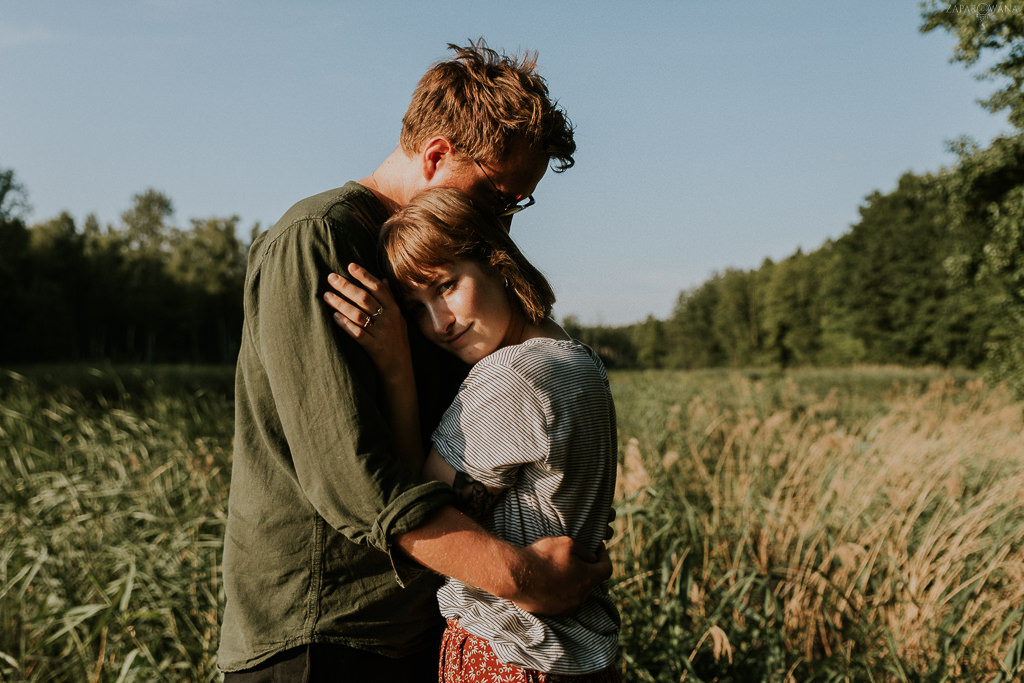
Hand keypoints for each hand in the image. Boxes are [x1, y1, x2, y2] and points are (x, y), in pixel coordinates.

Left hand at [323, 263, 408, 377]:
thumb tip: (383, 279)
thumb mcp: (399, 318)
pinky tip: (334, 316)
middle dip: (347, 286)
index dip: (364, 276)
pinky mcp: (374, 347)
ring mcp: (382, 333)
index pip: (378, 288)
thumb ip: (390, 299)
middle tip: (331, 277)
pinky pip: (357, 333)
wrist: (400, 368)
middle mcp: (389, 319)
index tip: (350, 266)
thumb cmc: (396, 340)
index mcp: (395, 310)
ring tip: (326, 295)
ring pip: (359, 315)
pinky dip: (345, 324)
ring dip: (341, 303)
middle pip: (365, 299)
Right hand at [510, 536, 612, 615]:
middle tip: (574, 557)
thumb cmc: (542, 556)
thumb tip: (592, 558)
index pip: (607, 569)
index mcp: (588, 579)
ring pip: (576, 592)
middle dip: (586, 568)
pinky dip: (559, 590)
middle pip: (591, 581)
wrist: (515, 575)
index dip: (604, 556)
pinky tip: (548, 580)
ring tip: (558, 569)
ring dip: (572, 581)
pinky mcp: (552, 611)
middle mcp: (580, 597)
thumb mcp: (568, 543)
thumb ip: (585, 551)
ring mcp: (565, 607)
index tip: (597, 548)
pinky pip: (562, 600)